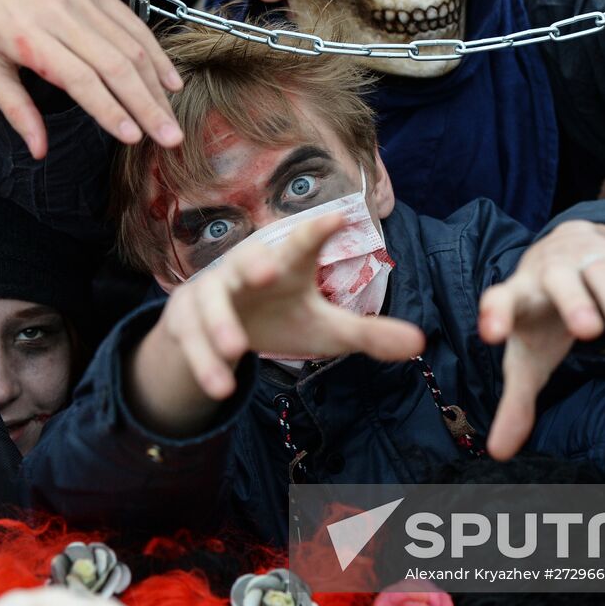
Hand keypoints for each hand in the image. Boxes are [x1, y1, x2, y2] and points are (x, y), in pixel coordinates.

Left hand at [0, 0, 181, 158]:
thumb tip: (39, 151)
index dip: (110, 110)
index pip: (80, 79)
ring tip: (170, 118)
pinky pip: (133, 22)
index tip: (134, 138)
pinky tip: (169, 80)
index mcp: (28, 38)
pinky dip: (156, 52)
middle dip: (147, 105)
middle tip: (171, 138)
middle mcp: (59, 14)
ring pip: (132, 45)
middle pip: (116, 65)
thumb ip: (15, 109)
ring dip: (156, 85)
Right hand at [129, 213, 424, 435]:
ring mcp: (211, 292)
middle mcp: (246, 268)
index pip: (302, 243)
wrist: (218, 332)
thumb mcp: (324, 329)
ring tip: (235, 350)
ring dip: (220, 325)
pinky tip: (220, 388)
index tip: (334, 217)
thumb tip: (420, 343)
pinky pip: (191, 339)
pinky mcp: (184, 319)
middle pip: (247, 259)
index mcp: (285, 263)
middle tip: (269, 268)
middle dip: (254, 262)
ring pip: (211, 304)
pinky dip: (203, 361)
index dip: (316, 230)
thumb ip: (367, 334)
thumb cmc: (280, 316)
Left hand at [479, 220, 604, 459]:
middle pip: (561, 280)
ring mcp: (591, 261)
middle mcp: (553, 271)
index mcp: (520, 294)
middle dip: (574, 302)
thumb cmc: (541, 319)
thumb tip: (499, 453)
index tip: (492, 334)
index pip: (500, 298)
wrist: (566, 255)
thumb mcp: (526, 358)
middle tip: (588, 334)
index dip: (495, 313)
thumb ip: (515, 404)